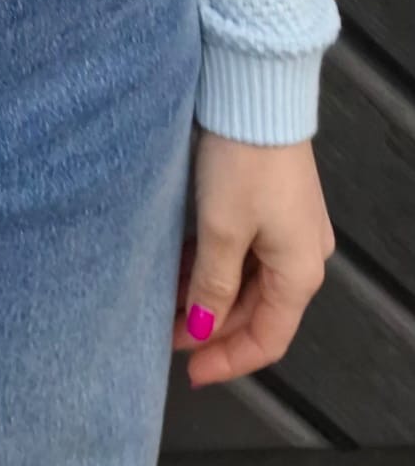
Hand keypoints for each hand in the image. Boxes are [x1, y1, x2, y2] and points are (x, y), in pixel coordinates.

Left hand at [173, 129, 335, 385]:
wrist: (255, 93)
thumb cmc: (245, 160)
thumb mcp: (222, 230)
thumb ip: (212, 286)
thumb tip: (203, 328)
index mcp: (300, 271)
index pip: (268, 339)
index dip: (229, 361)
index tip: (189, 372)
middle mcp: (301, 253)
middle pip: (257, 312)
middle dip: (213, 328)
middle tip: (167, 336)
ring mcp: (287, 227)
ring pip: (246, 280)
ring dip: (209, 295)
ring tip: (164, 301)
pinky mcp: (268, 203)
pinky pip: (243, 250)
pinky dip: (213, 265)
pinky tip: (179, 266)